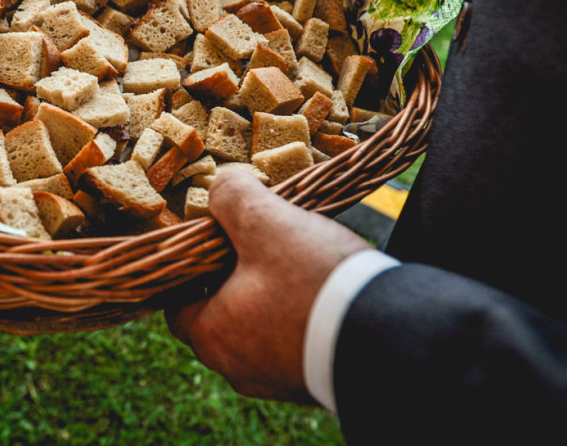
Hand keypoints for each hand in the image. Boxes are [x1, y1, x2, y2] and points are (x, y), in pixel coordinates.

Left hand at [165, 169, 371, 403]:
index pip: (177, 304)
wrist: (389, 337)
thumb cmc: (314, 281)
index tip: (210, 242)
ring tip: (295, 263)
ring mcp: (278, 380)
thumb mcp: (266, 222)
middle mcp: (237, 367)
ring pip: (258, 331)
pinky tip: (322, 291)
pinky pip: (293, 345)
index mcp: (212, 335)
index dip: (190, 269)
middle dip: (233, 280)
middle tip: (257, 245)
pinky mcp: (313, 382)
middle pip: (220, 316)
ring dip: (269, 300)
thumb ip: (232, 197)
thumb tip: (218, 185)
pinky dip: (299, 319)